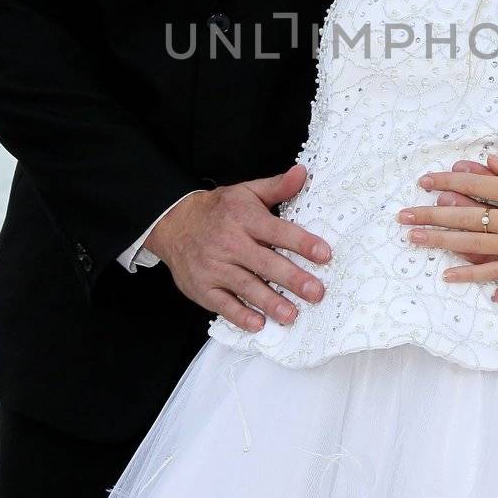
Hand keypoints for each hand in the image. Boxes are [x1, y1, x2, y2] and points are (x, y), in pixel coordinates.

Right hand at [145, 164, 330, 331]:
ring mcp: (215, 267)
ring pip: (246, 286)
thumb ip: (277, 187)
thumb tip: (302, 173)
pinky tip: (258, 324)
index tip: (324, 254)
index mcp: (244, 218)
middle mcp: (230, 243)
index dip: (301, 243)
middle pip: (265, 263)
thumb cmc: (218, 211)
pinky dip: (240, 315)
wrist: (173, 223)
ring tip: (292, 314)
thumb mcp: (246, 192)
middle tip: (316, 292)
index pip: (277, 231)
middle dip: (292, 279)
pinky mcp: (202, 287)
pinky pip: (222, 304)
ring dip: (270, 302)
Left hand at [396, 149, 497, 293]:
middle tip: (402, 215)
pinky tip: (446, 274)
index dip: (448, 183)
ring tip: (413, 239)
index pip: (476, 185)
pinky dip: (469, 272)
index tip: (424, 182)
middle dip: (431, 214)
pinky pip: (492, 270)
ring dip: (439, 240)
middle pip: (465, 215)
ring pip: (471, 242)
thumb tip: (492, 163)